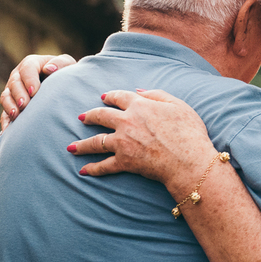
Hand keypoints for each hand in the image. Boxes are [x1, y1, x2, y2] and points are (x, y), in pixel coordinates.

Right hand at [0, 53, 77, 129]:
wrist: (63, 85)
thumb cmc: (65, 72)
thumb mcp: (67, 64)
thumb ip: (60, 63)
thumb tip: (49, 69)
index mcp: (31, 64)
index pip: (27, 69)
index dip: (29, 80)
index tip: (34, 92)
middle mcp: (18, 76)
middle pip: (14, 83)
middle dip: (18, 94)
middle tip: (24, 105)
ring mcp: (13, 91)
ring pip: (6, 97)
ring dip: (9, 106)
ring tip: (15, 115)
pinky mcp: (12, 105)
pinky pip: (4, 113)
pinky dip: (5, 122)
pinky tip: (7, 131)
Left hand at [70, 90, 216, 192]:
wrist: (188, 159)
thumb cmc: (189, 132)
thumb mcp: (178, 105)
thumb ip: (157, 94)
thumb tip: (138, 91)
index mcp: (139, 106)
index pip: (119, 97)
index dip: (110, 97)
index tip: (104, 98)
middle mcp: (126, 122)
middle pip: (101, 116)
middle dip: (90, 116)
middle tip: (82, 118)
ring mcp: (122, 142)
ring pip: (96, 141)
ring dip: (82, 144)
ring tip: (71, 147)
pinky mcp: (123, 161)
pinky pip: (104, 165)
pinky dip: (93, 169)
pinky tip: (83, 171)